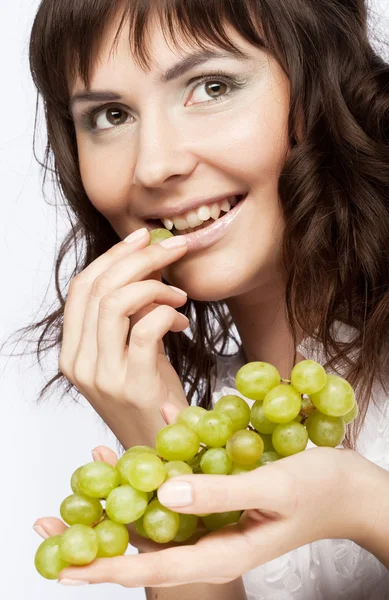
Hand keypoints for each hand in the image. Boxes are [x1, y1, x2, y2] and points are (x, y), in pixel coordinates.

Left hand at [34, 416, 371, 587]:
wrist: (353, 485)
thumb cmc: (323, 490)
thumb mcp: (273, 489)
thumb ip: (220, 493)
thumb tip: (161, 494)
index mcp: (223, 549)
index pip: (153, 568)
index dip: (106, 568)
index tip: (63, 566)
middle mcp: (214, 535)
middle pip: (146, 537)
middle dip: (101, 527)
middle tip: (55, 515)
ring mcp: (218, 513)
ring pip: (161, 503)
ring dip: (129, 482)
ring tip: (94, 460)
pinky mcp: (225, 490)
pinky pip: (188, 473)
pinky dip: (170, 452)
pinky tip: (160, 421)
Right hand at [58, 229, 189, 447]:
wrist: (163, 452)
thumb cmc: (151, 399)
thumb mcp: (132, 351)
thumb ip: (130, 314)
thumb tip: (147, 266)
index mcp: (73, 351)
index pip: (82, 287)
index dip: (112, 256)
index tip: (143, 237)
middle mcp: (79, 362)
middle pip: (99, 288)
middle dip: (139, 258)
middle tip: (172, 248)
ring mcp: (102, 377)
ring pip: (116, 303)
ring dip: (155, 284)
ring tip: (179, 293)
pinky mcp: (132, 386)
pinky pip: (145, 329)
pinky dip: (166, 312)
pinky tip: (181, 319)